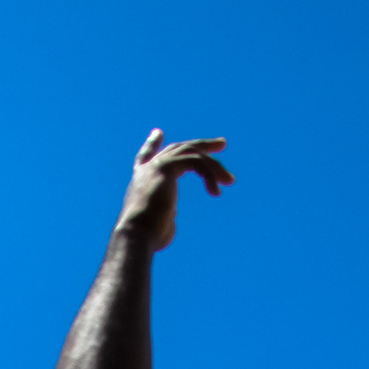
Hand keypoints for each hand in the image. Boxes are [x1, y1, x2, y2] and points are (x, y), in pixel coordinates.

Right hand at [115, 128, 232, 254]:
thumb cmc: (149, 236)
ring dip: (214, 166)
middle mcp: (147, 169)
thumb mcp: (159, 221)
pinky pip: (195, 162)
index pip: (146, 156)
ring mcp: (157, 165)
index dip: (152, 144)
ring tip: (230, 179)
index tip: (158, 132)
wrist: (138, 234)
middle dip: (201, 145)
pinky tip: (216, 191)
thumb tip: (171, 214)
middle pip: (177, 148)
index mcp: (142, 180)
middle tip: (222, 143)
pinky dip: (209, 175)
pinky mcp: (167, 167)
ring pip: (192, 153)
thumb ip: (167, 211)